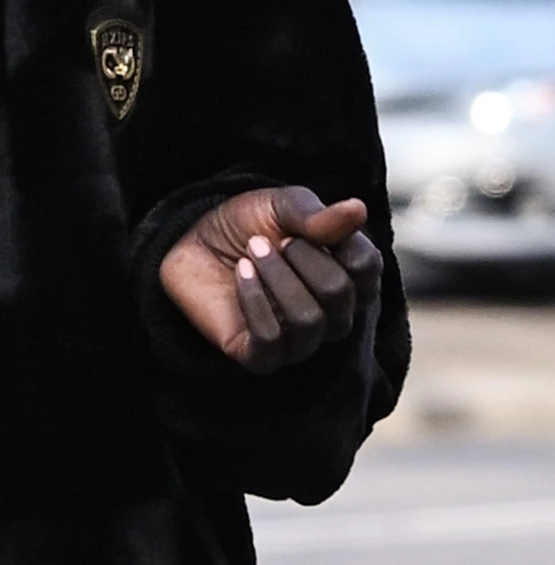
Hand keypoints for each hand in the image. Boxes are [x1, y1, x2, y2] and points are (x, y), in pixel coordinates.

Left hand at [155, 182, 380, 372]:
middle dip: (301, 258)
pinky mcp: (261, 357)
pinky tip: (241, 273)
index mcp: (351, 279)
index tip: (303, 225)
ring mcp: (300, 341)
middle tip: (269, 240)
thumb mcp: (285, 207)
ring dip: (276, 279)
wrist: (197, 243)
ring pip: (309, 321)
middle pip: (339, 294)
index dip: (335, 239)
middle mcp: (334, 316)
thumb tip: (358, 210)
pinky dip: (254, 301)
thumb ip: (321, 215)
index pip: (367, 268)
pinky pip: (272, 341)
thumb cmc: (250, 225)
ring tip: (250, 253)